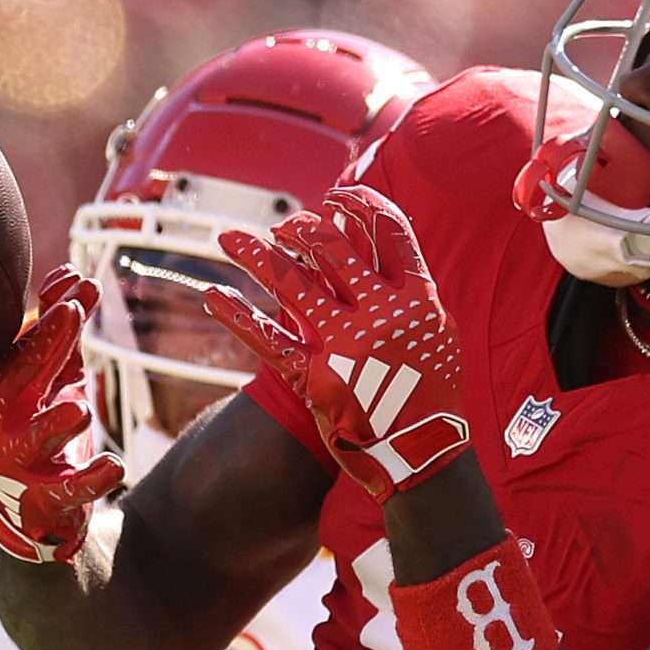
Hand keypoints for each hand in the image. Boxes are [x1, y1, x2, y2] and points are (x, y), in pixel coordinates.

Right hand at [0, 267, 124, 562]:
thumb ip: (60, 332)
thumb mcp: (53, 378)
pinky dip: (91, 479)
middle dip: (47, 345)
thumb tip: (69, 272)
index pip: (22, 347)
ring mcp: (19, 464)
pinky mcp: (46, 500)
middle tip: (73, 314)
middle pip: (23, 379)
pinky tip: (114, 466)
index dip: (50, 317)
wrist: (34, 510)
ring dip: (56, 422)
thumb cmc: (43, 429)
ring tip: (78, 409)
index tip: (78, 284)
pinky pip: (68, 489)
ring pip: (34, 439)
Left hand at [209, 185, 469, 500]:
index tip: (338, 195)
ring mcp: (346, 346)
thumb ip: (409, 288)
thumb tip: (379, 241)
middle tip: (284, 225)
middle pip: (333, 247)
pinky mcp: (316, 377)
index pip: (389, 228)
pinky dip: (237, 316)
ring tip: (229, 237)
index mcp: (417, 297)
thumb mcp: (436, 330)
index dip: (360, 203)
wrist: (423, 454)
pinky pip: (268, 340)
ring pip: (293, 284)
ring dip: (256, 255)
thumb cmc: (431, 391)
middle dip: (302, 228)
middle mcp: (381, 314)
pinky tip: (213, 294)